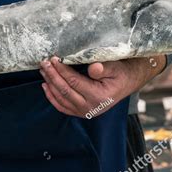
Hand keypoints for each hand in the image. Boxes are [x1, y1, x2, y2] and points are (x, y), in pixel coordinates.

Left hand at [40, 55, 165, 117]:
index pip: (73, 81)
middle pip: (64, 90)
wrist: (128, 83)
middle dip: (52, 75)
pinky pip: (62, 107)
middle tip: (44, 62)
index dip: (61, 70)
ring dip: (49, 84)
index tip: (53, 58)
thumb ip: (104, 68)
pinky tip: (45, 86)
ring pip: (61, 99)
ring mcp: (85, 112)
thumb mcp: (115, 67)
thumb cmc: (121, 73)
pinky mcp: (81, 113)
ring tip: (43, 70)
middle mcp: (91, 108)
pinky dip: (52, 97)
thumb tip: (93, 68)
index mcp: (98, 96)